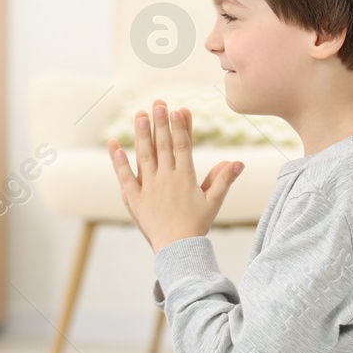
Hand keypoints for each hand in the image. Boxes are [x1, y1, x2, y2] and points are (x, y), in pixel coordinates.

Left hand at [108, 100, 242, 253]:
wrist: (178, 250)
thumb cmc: (197, 225)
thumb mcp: (213, 202)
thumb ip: (223, 179)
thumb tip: (238, 162)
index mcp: (186, 178)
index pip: (183, 146)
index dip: (181, 127)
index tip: (178, 109)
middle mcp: (166, 179)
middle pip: (163, 146)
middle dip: (161, 123)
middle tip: (158, 102)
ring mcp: (149, 188)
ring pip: (144, 156)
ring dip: (141, 135)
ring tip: (139, 115)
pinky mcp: (135, 199)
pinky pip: (125, 177)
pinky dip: (119, 161)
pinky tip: (114, 145)